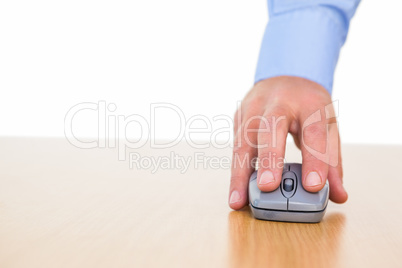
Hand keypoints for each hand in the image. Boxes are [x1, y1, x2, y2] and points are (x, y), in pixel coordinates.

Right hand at [228, 76, 347, 209]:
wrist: (286, 75)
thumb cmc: (308, 106)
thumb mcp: (327, 126)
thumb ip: (331, 161)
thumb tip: (338, 196)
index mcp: (309, 102)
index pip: (313, 131)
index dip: (314, 159)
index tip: (313, 186)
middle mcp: (278, 102)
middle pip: (270, 128)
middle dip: (269, 158)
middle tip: (268, 187)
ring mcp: (253, 107)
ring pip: (243, 139)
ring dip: (240, 172)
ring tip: (238, 200)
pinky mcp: (238, 116)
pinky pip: (235, 145)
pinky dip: (235, 169)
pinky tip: (235, 191)